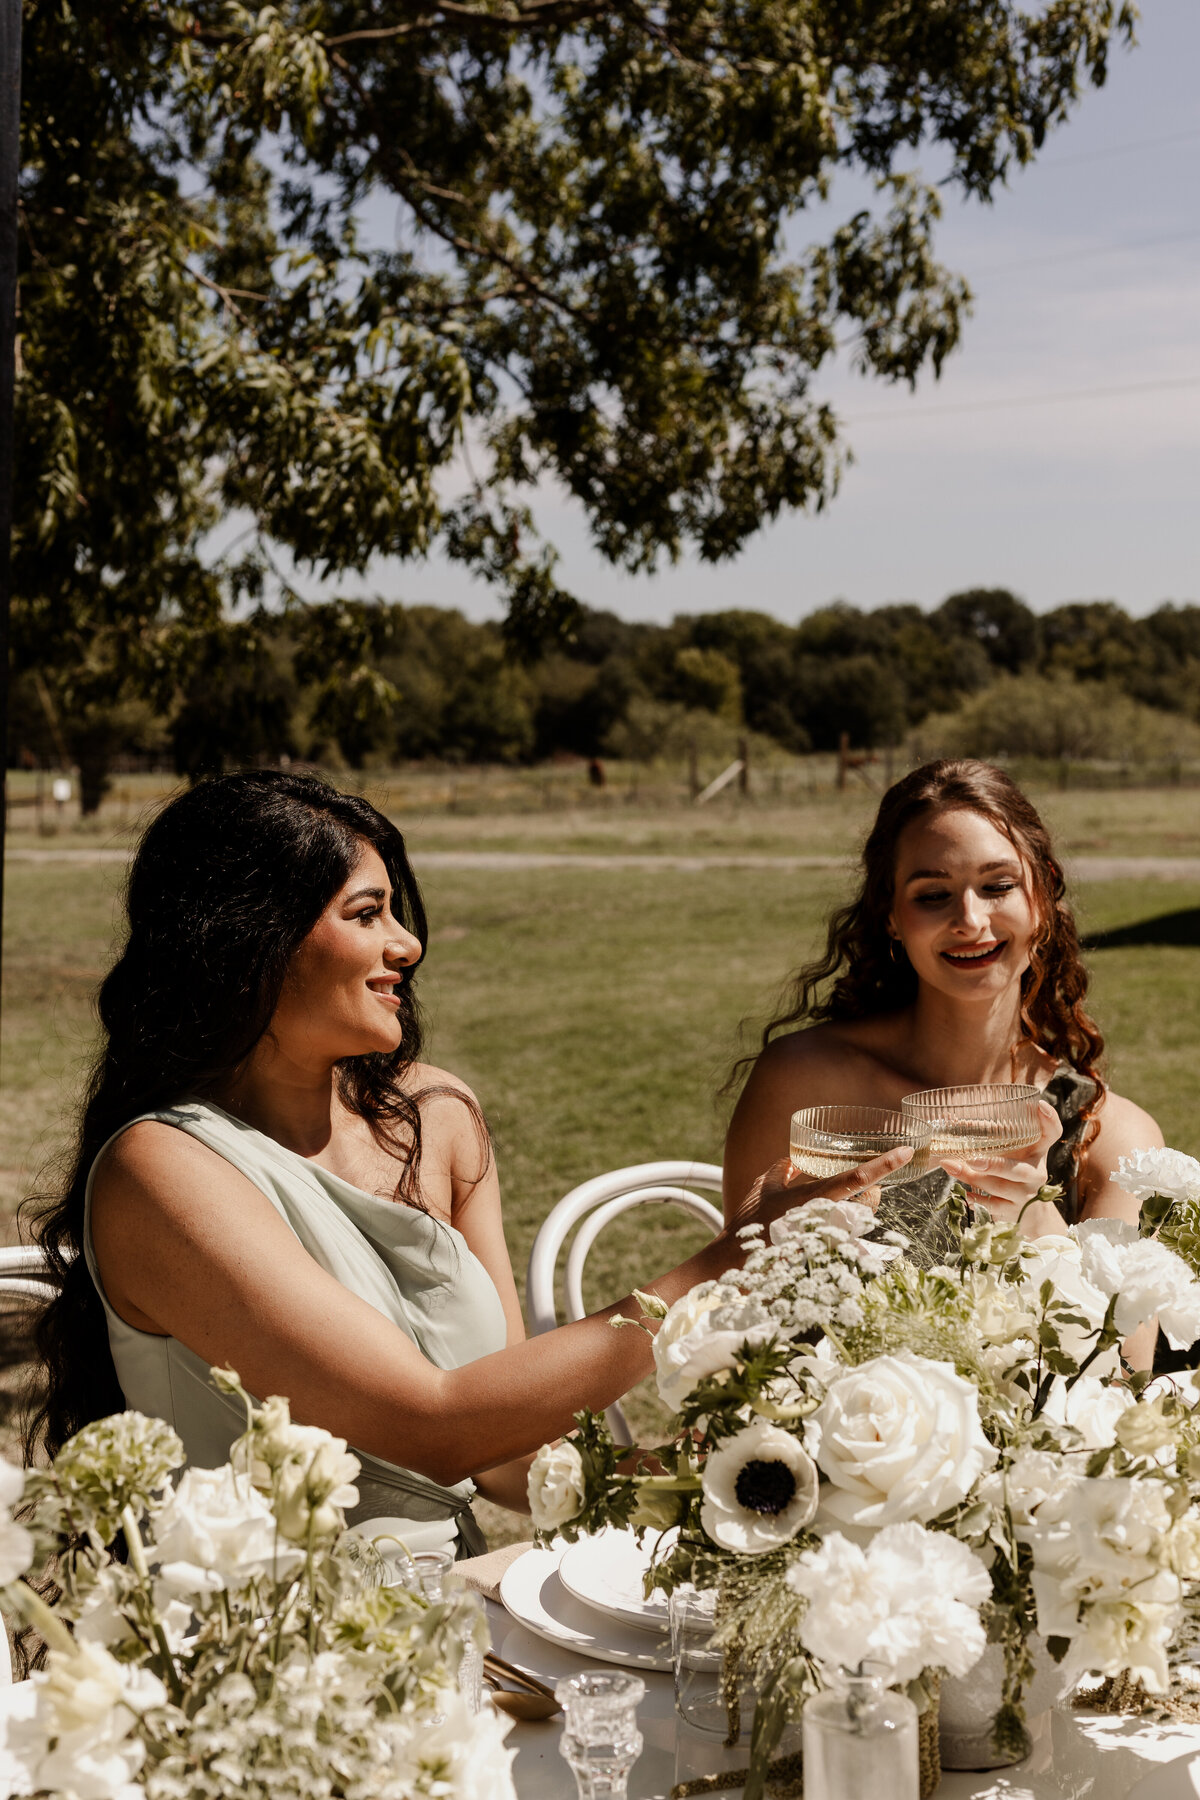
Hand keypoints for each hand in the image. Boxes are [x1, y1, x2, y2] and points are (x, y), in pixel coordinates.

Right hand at [725, 1146, 913, 1242]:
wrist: (737, 1263)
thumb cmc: (749, 1223)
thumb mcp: (762, 1188)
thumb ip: (782, 1170)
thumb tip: (794, 1160)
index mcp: (811, 1197)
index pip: (855, 1179)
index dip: (883, 1165)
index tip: (906, 1153)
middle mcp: (825, 1218)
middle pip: (868, 1202)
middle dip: (872, 1193)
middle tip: (865, 1188)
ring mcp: (829, 1240)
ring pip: (862, 1221)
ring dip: (858, 1212)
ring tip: (837, 1211)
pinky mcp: (827, 1255)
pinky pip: (848, 1238)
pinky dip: (845, 1228)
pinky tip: (827, 1228)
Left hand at [940, 1099, 1063, 1234]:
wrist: (1031, 1212)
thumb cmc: (1015, 1171)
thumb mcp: (1013, 1150)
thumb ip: (991, 1134)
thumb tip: (950, 1118)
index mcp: (1037, 1152)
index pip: (1052, 1134)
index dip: (1049, 1120)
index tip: (1040, 1105)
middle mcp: (1036, 1173)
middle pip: (1020, 1170)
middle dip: (996, 1165)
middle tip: (972, 1159)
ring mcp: (1026, 1195)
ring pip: (1000, 1188)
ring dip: (973, 1178)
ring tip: (951, 1167)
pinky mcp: (1015, 1212)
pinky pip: (995, 1207)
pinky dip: (978, 1200)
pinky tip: (965, 1194)